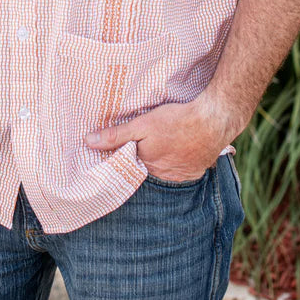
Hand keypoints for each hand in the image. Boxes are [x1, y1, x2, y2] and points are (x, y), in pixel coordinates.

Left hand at [84, 98, 230, 182]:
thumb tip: (88, 142)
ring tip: (163, 146)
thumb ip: (116, 135)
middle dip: (143, 159)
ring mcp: (180, 176)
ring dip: (161, 161)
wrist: (211, 122)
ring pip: (163, 171)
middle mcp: (162, 177)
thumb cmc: (175, 122)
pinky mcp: (195, 172)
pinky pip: (180, 171)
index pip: (128, 167)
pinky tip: (178, 149)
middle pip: (146, 169)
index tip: (120, 150)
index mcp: (145, 166)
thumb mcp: (141, 125)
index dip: (124, 157)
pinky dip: (177, 162)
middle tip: (145, 145)